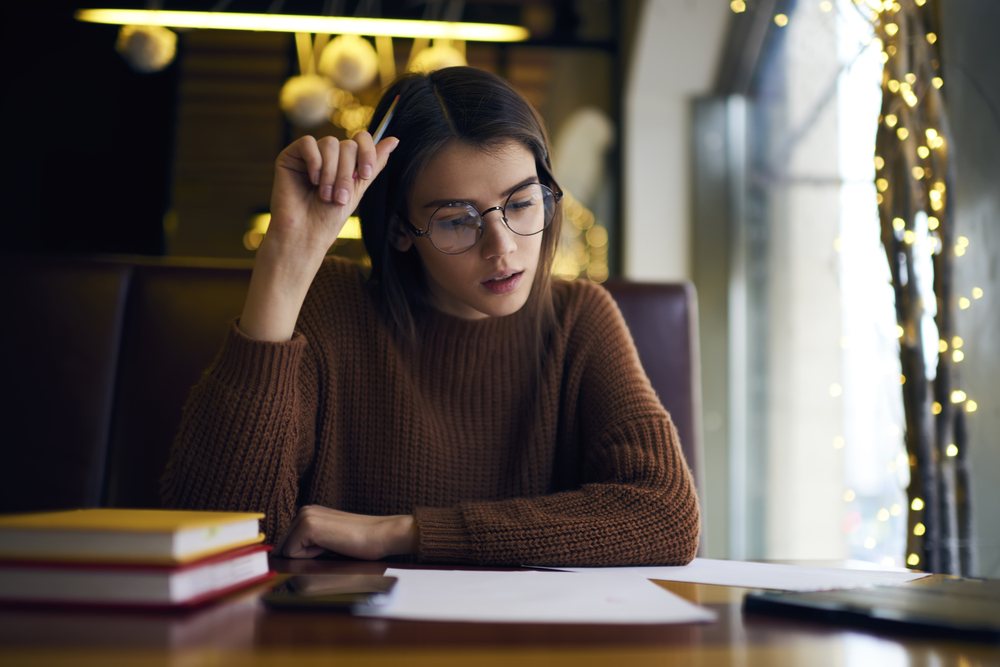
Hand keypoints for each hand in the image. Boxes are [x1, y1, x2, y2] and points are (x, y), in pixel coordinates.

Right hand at [238, 132, 398, 340]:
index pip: (361, 138)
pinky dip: (314, 162)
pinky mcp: (290, 156)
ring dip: (332, 172)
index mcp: (345, 161)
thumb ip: (374, 164)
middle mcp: (327, 155)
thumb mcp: (358, 189)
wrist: (305, 234)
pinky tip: (312, 180)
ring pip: (329, 143)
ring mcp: (308, 155)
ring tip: (325, 195)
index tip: (365, 175)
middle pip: (347, 145)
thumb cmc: (329, 218)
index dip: (367, 152)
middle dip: (347, 173)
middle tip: (340, 198)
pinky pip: (307, 143)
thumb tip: (395, 139)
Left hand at [279, 505, 417, 559]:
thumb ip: (309, 545)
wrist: (382, 535)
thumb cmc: (361, 543)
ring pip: (286, 551)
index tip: (326, 551)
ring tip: (333, 547)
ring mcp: (305, 516)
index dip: (302, 556)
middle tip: (332, 548)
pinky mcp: (308, 526)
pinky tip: (332, 546)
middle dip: (302, 557)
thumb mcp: (329, 541)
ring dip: (307, 557)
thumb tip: (284, 560)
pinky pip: (292, 554)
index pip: (287, 543)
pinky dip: (309, 557)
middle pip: (283, 547)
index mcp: (309, 513)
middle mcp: (304, 510)